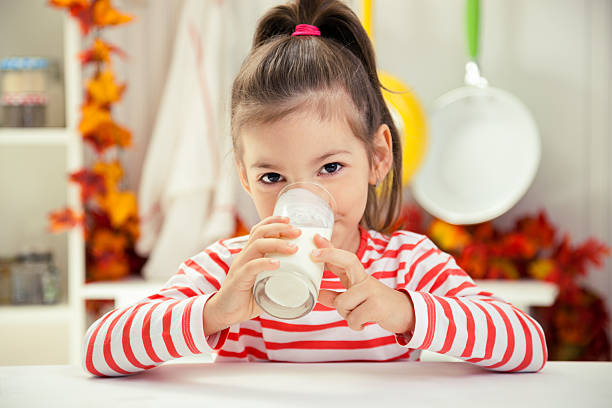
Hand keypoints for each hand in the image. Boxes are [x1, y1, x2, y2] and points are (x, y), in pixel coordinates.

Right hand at [203, 216, 300, 334]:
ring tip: (293, 248)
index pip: (259, 230)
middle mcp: (244, 256)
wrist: (224, 314)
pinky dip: (265, 263)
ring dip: (277, 244)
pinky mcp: (238, 280)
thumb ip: (280, 280)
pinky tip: (277, 264)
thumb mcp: (266, 285)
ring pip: (256, 245)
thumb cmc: (247, 299)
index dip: (274, 222)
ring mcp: (240, 266)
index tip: (291, 222)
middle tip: (298, 232)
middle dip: (280, 229)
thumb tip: (306, 282)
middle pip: (260, 232)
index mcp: (250, 255)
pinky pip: (251, 267)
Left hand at [311, 233, 414, 333]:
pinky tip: (364, 322)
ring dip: (346, 315)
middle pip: (347, 261)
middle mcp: (365, 279)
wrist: (406, 314)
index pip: (345, 258)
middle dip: (329, 255)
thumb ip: (338, 296)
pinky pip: (353, 318)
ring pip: (342, 303)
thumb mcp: (357, 298)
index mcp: (359, 276)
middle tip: (313, 254)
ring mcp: (372, 291)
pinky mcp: (376, 305)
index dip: (329, 250)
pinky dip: (356, 325)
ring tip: (358, 316)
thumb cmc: (378, 305)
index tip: (316, 240)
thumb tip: (319, 295)